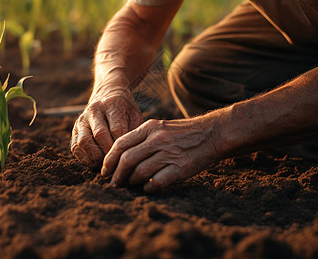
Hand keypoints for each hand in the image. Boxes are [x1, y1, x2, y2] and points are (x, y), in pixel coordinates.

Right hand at [71, 90, 142, 166]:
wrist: (107, 95)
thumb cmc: (124, 110)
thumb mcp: (134, 115)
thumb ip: (133, 132)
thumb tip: (129, 153)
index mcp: (112, 104)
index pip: (116, 129)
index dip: (122, 146)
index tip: (127, 157)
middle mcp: (94, 110)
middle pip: (100, 135)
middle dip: (109, 152)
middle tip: (118, 163)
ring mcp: (82, 119)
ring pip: (84, 141)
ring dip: (95, 157)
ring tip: (105, 164)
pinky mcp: (75, 129)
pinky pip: (75, 147)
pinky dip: (84, 158)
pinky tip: (95, 163)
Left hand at [101, 118, 221, 192]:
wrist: (212, 133)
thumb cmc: (182, 133)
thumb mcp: (160, 127)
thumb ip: (140, 138)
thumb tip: (120, 156)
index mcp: (150, 128)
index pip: (120, 144)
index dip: (109, 159)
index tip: (105, 170)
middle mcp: (158, 139)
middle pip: (127, 159)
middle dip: (116, 175)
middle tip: (114, 184)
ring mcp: (169, 153)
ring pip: (140, 171)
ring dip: (131, 182)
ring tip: (129, 186)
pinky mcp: (180, 168)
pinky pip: (158, 181)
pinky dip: (148, 187)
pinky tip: (147, 188)